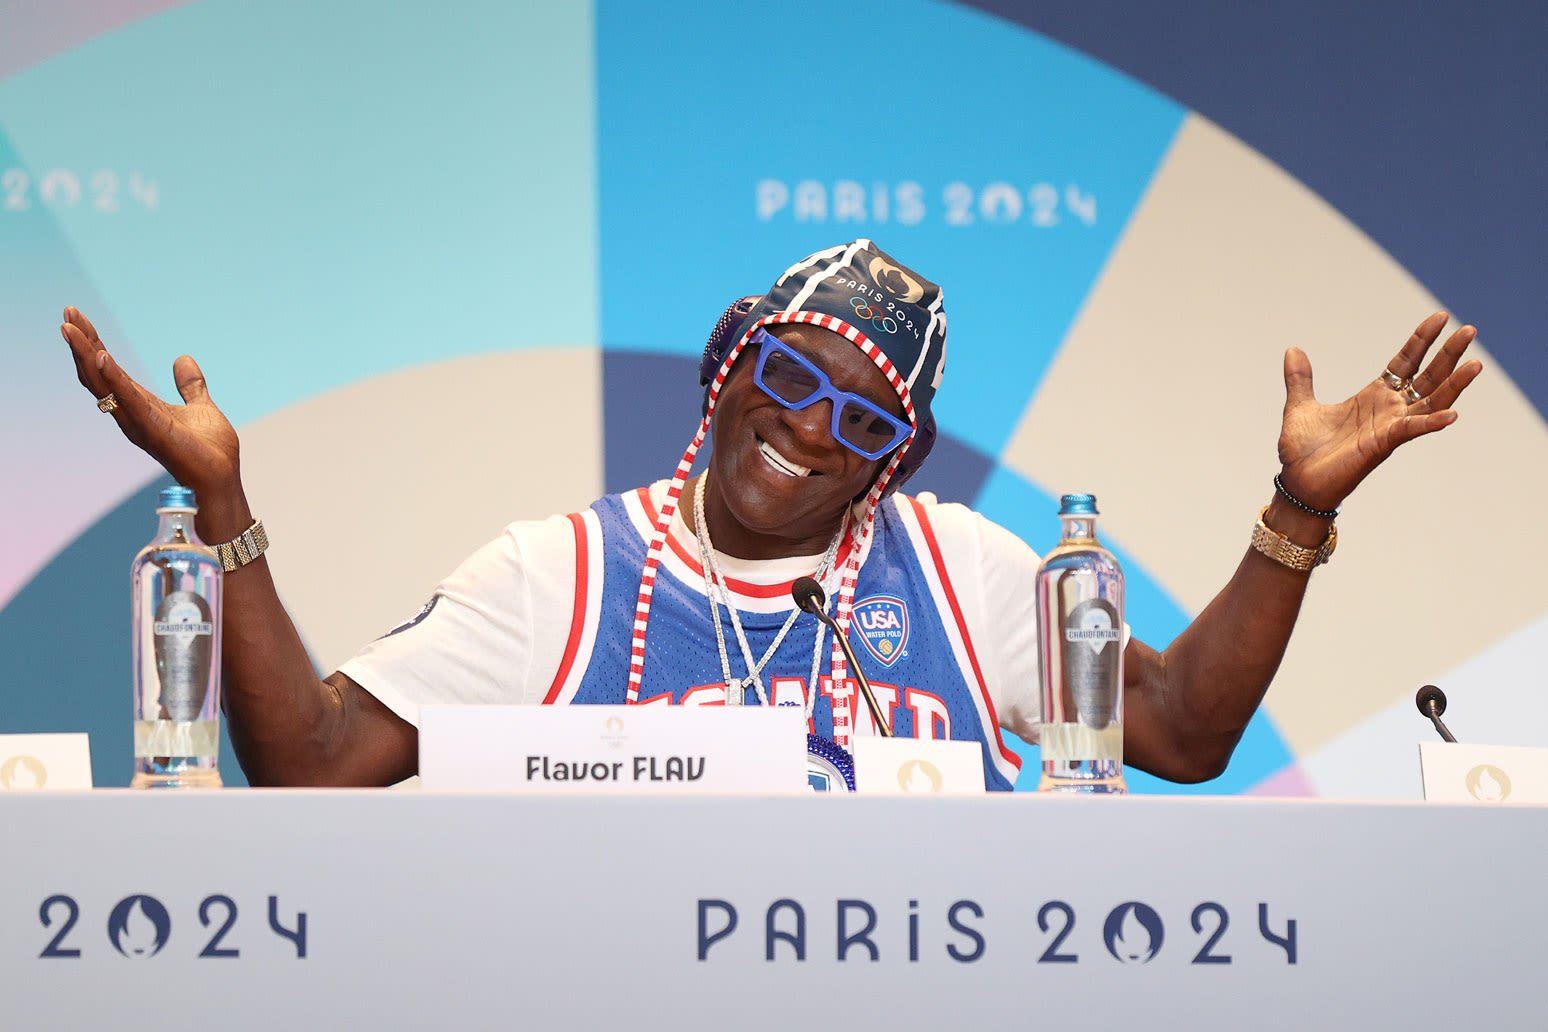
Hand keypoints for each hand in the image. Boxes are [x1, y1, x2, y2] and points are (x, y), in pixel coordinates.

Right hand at [61, 306, 240, 495]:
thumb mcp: (200, 407)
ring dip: (86, 354)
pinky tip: (102, 356)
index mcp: (141, 405)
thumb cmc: (209, 451)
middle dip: (80, 343)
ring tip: (71, 328)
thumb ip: (190, 385)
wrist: (222, 479)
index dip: (92, 343)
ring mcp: (139, 422)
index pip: (108, 369)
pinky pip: (129, 399)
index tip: (78, 317)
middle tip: (68, 313)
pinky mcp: (153, 429)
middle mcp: (131, 413)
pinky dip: (114, 378)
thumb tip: (183, 359)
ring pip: (103, 384)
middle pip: (96, 373)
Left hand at [1277, 311, 1480, 510]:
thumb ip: (1300, 379)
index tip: (1441, 316)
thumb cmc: (1302, 450)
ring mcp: (1389, 427)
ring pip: (1431, 402)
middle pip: (1428, 376)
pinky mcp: (1382, 445)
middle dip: (1449, 354)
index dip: (1422, 340)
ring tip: (1476, 363)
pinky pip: (1411, 431)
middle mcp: (1388, 409)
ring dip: (1454, 384)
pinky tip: (1451, 414)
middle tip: (1470, 330)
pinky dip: (1430, 423)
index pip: (1406, 361)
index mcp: (1373, 396)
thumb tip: (1293, 350)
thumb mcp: (1300, 406)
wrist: (1296, 484)